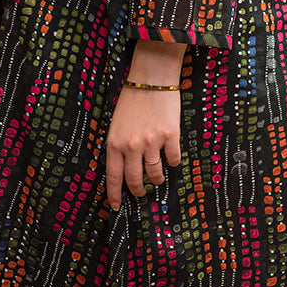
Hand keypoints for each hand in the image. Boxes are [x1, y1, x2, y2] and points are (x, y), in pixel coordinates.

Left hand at [105, 84, 182, 210]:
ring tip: (158, 176)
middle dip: (138, 190)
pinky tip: (169, 154)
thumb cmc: (132, 100)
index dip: (114, 195)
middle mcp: (132, 146)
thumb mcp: (116, 125)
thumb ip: (119, 147)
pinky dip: (172, 161)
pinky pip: (173, 160)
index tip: (115, 207)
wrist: (152, 79)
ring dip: (157, 178)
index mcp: (114, 143)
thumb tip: (124, 170)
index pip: (113, 177)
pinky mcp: (170, 136)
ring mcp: (151, 142)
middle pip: (135, 180)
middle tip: (141, 192)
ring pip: (155, 174)